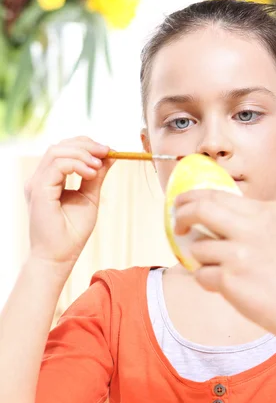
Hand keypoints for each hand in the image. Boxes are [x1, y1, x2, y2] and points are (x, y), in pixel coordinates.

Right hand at [25, 136, 113, 266]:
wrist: (59, 257)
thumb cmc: (72, 234)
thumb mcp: (89, 198)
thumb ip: (96, 176)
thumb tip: (110, 156)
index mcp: (50, 180)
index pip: (65, 150)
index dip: (86, 145)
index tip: (109, 150)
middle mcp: (40, 179)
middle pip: (60, 146)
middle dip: (86, 145)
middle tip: (108, 151)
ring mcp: (37, 183)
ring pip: (57, 151)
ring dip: (83, 154)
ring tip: (99, 166)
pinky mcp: (38, 190)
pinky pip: (57, 165)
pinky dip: (77, 164)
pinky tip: (91, 173)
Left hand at [174, 189, 275, 340]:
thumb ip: (251, 218)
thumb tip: (211, 206)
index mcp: (264, 213)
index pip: (216, 194)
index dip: (191, 198)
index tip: (181, 205)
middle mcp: (252, 228)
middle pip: (200, 209)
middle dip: (181, 216)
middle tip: (177, 226)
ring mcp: (239, 254)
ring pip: (198, 248)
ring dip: (202, 261)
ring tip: (222, 271)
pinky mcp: (229, 278)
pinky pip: (201, 274)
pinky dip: (207, 282)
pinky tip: (227, 288)